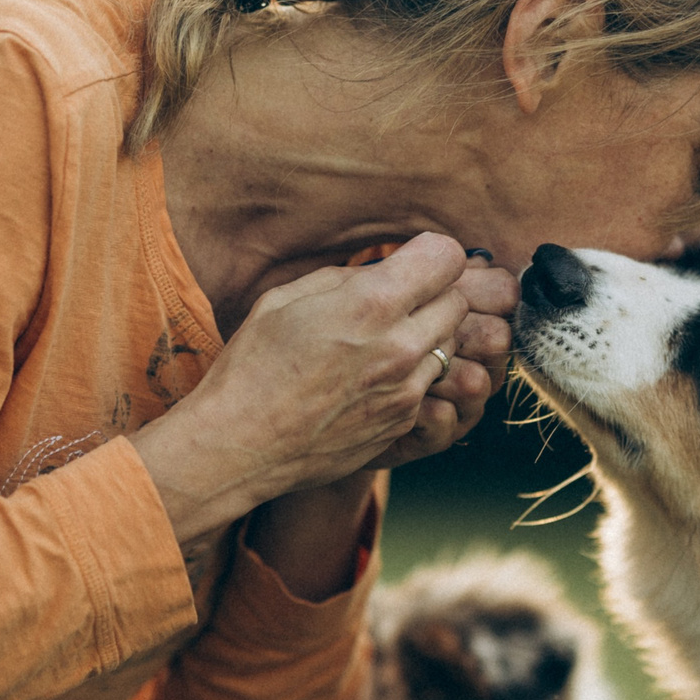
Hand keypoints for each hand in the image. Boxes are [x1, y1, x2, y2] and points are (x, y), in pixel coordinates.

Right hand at [130, 233, 515, 542]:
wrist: (242, 444)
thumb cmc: (253, 366)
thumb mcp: (288, 298)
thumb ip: (347, 278)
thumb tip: (383, 272)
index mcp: (371, 304)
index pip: (446, 257)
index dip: (430, 254)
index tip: (412, 262)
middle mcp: (400, 346)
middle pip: (458, 300)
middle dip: (434, 293)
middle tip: (399, 301)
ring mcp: (407, 390)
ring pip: (450, 345)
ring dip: (427, 336)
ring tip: (383, 341)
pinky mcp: (404, 421)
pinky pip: (430, 383)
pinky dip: (412, 374)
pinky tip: (372, 378)